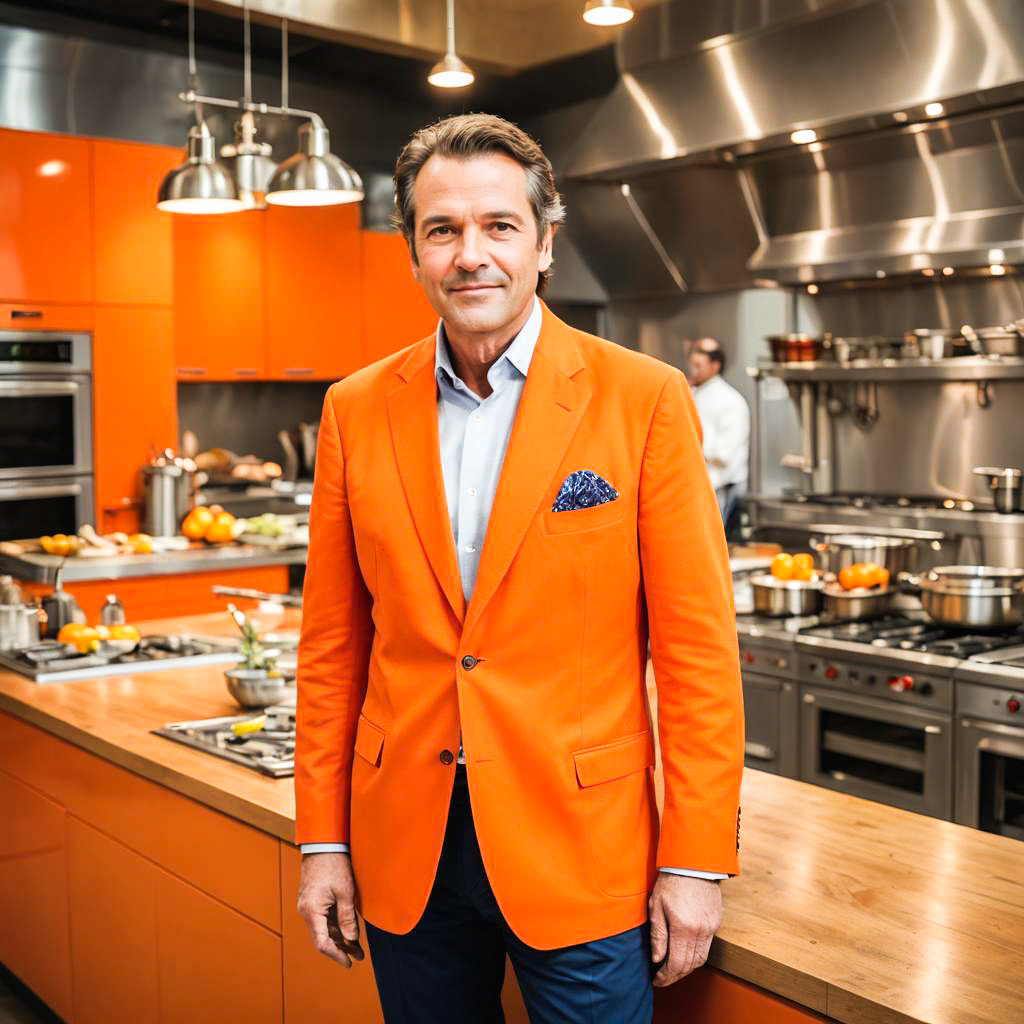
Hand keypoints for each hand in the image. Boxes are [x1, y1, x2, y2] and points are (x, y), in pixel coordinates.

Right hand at [297, 852, 364, 967]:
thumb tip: (351, 940)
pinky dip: (334, 926)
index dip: (336, 955)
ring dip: (339, 937)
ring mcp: (308, 905)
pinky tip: (347, 929)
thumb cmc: (334, 865)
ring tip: (357, 946)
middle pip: (322, 937)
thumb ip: (347, 918)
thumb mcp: (345, 892)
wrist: (323, 843)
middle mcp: (306, 911)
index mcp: (312, 911)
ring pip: (323, 928)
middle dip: (341, 948)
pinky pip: (323, 918)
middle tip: (358, 955)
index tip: (349, 962)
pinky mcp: (312, 899)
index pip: (322, 943)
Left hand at [648, 874, 721, 986]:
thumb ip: (658, 935)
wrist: (693, 862)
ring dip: (687, 967)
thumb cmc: (671, 881)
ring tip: (673, 967)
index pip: (677, 965)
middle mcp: (701, 931)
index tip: (657, 979)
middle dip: (676, 975)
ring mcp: (711, 927)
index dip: (666, 976)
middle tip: (663, 976)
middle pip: (690, 965)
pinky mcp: (716, 921)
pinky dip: (696, 955)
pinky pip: (707, 946)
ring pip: (701, 958)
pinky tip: (685, 952)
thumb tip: (657, 959)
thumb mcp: (656, 906)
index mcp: (683, 928)